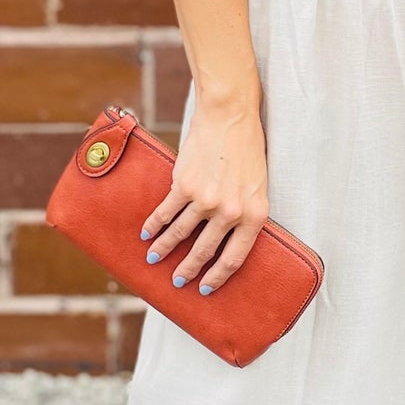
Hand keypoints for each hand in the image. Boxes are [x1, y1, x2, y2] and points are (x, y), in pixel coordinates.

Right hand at [137, 96, 269, 294]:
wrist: (231, 116)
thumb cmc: (248, 150)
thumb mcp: (257, 186)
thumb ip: (244, 213)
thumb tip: (226, 238)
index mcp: (254, 215)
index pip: (234, 258)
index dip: (217, 277)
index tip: (205, 288)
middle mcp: (230, 212)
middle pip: (204, 251)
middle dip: (188, 269)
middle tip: (179, 280)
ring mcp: (205, 200)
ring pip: (180, 234)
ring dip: (165, 249)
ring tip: (155, 258)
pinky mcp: (184, 185)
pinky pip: (166, 212)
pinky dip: (154, 224)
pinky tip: (147, 233)